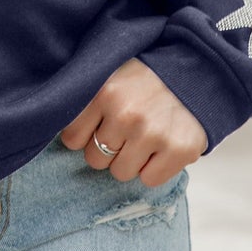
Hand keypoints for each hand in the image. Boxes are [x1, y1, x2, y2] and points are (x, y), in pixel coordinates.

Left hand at [60, 58, 208, 187]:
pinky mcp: (178, 151)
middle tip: (127, 130)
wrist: (200, 70)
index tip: (99, 126)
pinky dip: (154, 169)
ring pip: (120, 172)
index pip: (72, 138)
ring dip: (130, 160)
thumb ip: (87, 97)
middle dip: (108, 148)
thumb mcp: (113, 72)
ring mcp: (152, 134)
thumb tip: (52, 124)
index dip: (85, 135)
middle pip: (95, 159)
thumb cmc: (148, 76)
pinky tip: (161, 147)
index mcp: (104, 91)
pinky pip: (148, 180)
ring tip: (145, 137)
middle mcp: (125, 114)